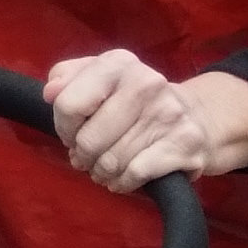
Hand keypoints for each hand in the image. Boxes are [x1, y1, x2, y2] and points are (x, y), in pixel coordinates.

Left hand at [45, 51, 247, 191]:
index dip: (65, 127)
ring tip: (107, 167)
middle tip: (90, 156)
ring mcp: (169, 114)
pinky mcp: (184, 144)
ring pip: (110, 161)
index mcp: (120, 64)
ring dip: (102, 172)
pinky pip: (135, 174)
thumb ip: (68, 79)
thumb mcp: (102, 79)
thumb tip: (50, 92)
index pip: (67, 104)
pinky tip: (124, 178)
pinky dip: (123, 182)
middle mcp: (147, 83)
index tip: (75, 131)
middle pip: (88, 140)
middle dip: (83, 155)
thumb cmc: (135, 103)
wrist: (197, 117)